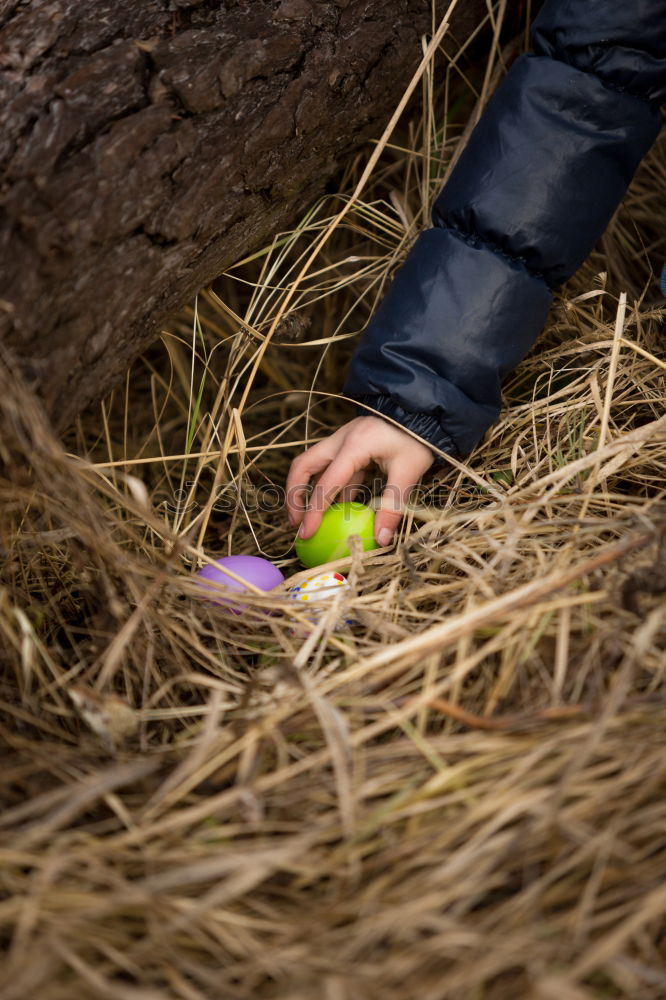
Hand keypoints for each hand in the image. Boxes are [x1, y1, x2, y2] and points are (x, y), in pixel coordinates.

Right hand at [286, 416, 432, 546]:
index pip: (326, 484)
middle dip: (294, 496)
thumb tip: (382, 540)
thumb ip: (392, 506)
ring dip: (307, 491)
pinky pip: (332, 467)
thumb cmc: (417, 438)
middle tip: (296, 523)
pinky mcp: (349, 444)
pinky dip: (330, 488)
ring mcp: (341, 439)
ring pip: (312, 465)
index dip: (313, 512)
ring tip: (310, 519)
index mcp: (353, 445)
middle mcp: (340, 439)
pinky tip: (338, 509)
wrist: (421, 409)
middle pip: (302, 466)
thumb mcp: (409, 472)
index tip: (307, 534)